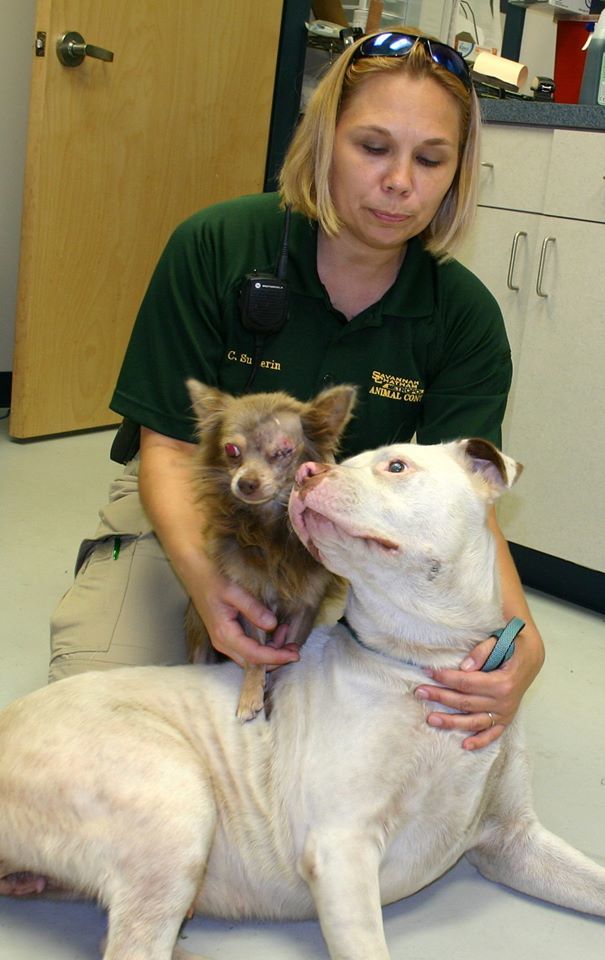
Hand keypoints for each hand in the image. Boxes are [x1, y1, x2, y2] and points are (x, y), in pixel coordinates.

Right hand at [190, 567, 300, 668]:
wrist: (195, 575)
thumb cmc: (212, 580)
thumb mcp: (234, 591)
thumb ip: (253, 608)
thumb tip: (272, 625)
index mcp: (225, 634)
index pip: (255, 655)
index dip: (276, 657)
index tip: (295, 654)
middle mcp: (223, 643)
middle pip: (254, 663)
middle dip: (276, 658)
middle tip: (295, 645)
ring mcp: (224, 642)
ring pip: (251, 658)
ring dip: (271, 650)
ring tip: (286, 631)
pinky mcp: (227, 637)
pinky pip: (248, 649)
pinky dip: (264, 644)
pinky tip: (275, 630)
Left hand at [414, 625, 543, 749]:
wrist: (532, 657)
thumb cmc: (514, 646)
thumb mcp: (501, 640)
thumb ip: (483, 652)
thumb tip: (464, 668)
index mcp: (502, 682)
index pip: (467, 682)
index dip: (446, 678)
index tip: (428, 672)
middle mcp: (504, 701)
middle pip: (465, 702)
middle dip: (440, 697)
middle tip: (420, 692)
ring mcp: (505, 713)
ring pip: (474, 721)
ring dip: (451, 722)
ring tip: (431, 718)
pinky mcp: (506, 719)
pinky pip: (492, 734)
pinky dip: (479, 741)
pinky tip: (464, 745)